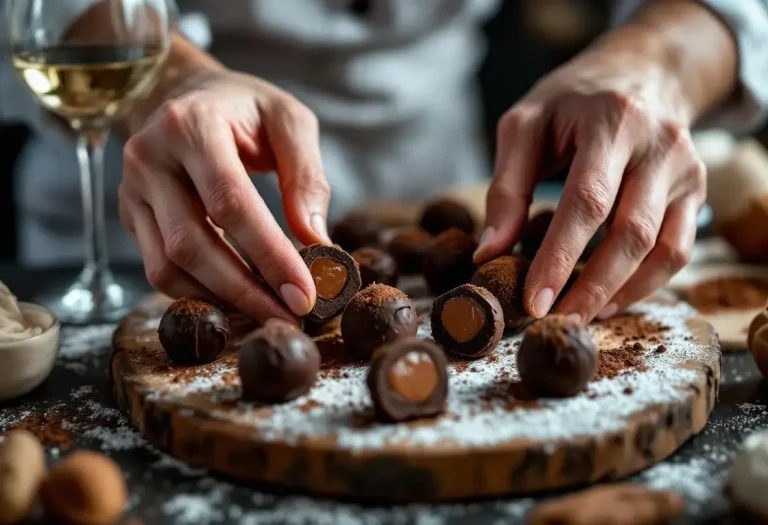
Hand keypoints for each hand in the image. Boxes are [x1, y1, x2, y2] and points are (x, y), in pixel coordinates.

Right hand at [119, 67, 331, 322]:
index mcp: (192, 126)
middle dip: (245, 291)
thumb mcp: (288, 121)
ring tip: (267, 313)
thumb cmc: (244, 108)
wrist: (183, 93)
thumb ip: (306, 176)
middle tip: (288, 318)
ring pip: (168, 266)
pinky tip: (236, 299)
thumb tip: (316, 241)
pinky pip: (158, 268)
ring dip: (220, 300)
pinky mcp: (129, 215)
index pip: (230, 203)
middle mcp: (150, 157)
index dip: (268, 255)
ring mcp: (132, 189)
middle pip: (192, 244)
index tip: (304, 294)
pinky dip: (199, 292)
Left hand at [475, 46, 705, 323]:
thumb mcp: (525, 126)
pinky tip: (609, 299)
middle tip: (553, 323)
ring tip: (578, 317)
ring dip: (619, 293)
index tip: (533, 301)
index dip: (559, 257)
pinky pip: (677, 250)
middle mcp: (659, 145)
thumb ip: (506, 187)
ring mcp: (685, 170)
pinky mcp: (696, 191)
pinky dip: (645, 283)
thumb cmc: (572, 101)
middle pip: (630, 233)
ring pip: (662, 249)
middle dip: (589, 287)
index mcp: (611, 122)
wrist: (641, 72)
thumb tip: (488, 253)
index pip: (586, 201)